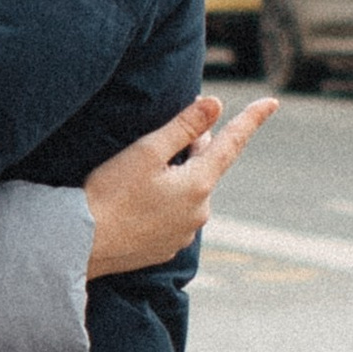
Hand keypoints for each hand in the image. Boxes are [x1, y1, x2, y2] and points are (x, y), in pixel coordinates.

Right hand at [81, 93, 275, 278]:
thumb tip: (216, 104)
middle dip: (190, 149)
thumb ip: (184, 127)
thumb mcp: (146, 151)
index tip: (272, 102)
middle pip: (204, 167)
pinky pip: (173, 217)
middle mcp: (199, 213)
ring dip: (175, 179)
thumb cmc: (110, 193)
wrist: (80, 244)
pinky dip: (162, 204)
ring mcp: (184, 235)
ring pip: (188, 194)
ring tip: (136, 178)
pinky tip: (134, 203)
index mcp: (198, 185)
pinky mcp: (165, 249)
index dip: (252, 119)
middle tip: (159, 138)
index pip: (232, 143)